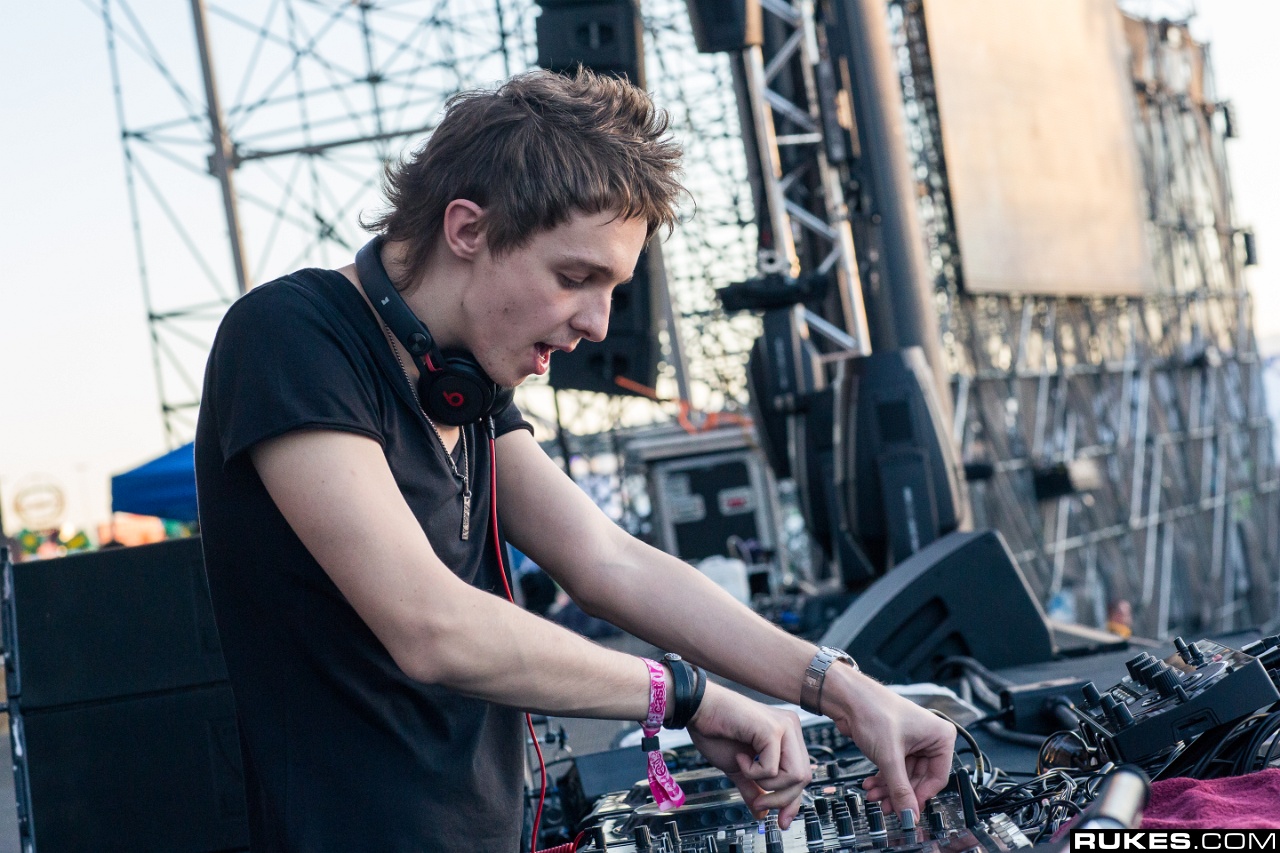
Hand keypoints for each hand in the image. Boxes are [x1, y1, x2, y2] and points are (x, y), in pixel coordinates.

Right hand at [684, 682, 812, 827]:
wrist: (697, 709)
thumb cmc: (716, 732)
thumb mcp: (739, 768)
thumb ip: (754, 787)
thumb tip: (762, 813)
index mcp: (787, 734)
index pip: (802, 774)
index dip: (793, 801)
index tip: (780, 821)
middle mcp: (791, 727)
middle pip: (804, 778)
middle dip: (781, 798)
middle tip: (758, 801)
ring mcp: (784, 726)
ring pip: (795, 775)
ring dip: (768, 785)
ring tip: (746, 771)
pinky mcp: (772, 729)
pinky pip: (773, 768)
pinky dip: (754, 772)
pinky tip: (740, 757)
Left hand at [822, 669, 954, 816]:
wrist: (847, 697)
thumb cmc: (873, 711)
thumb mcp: (889, 757)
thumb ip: (900, 789)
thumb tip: (910, 815)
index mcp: (940, 736)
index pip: (938, 777)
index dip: (921, 796)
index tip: (908, 811)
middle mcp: (929, 739)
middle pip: (919, 779)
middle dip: (899, 792)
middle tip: (885, 806)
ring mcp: (912, 742)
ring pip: (905, 776)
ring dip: (888, 788)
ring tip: (873, 796)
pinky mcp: (896, 744)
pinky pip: (894, 768)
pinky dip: (883, 778)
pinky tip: (871, 785)